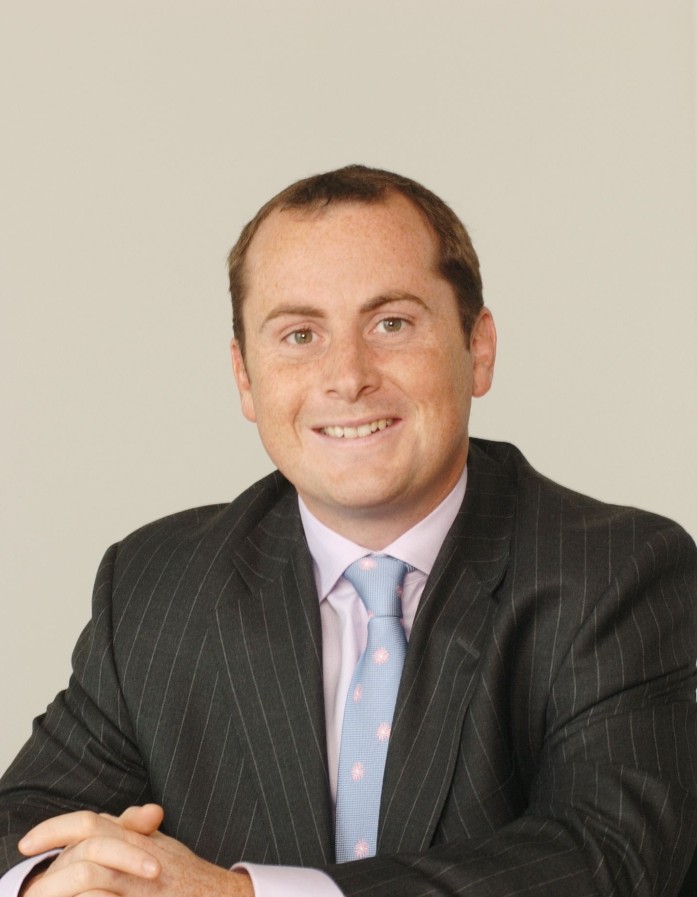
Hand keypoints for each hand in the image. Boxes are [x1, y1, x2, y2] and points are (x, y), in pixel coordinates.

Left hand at [18, 805, 252, 896]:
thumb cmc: (190, 878)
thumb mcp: (161, 846)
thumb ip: (135, 831)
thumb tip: (109, 822)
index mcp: (135, 839)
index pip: (88, 824)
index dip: (54, 829)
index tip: (26, 843)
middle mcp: (136, 858)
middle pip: (82, 851)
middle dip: (48, 867)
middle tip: (26, 881)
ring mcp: (139, 886)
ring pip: (89, 880)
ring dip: (60, 891)